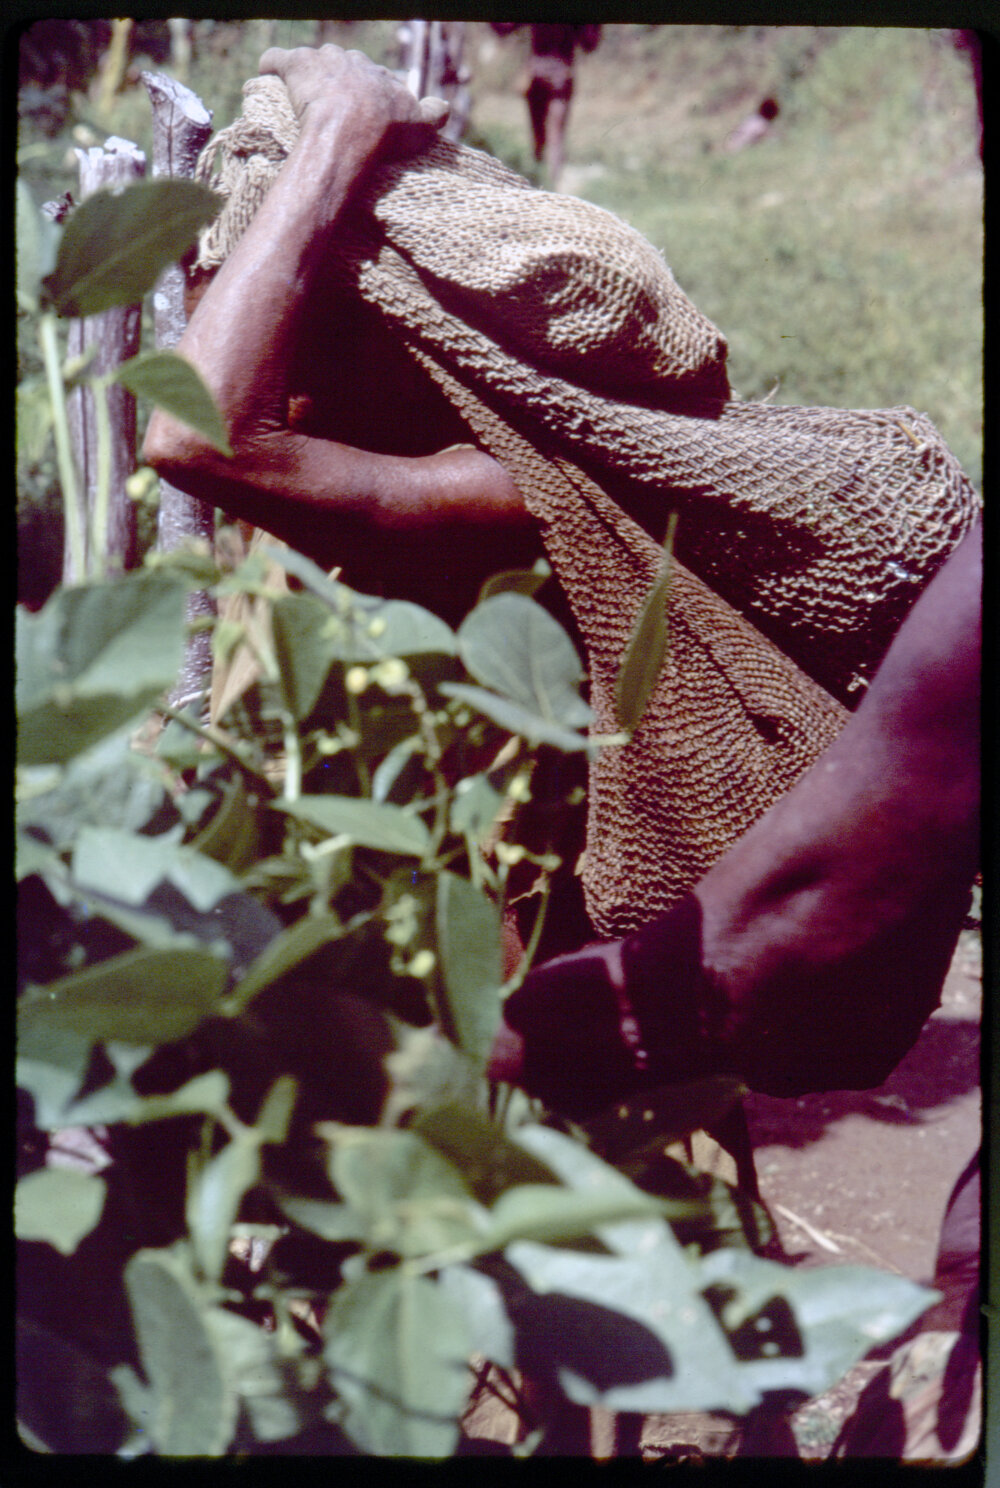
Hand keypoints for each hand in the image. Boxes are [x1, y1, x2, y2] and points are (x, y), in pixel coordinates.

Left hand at [259, 44, 448, 155]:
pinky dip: (270, 65)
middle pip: (340, 66)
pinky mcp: (294, 66)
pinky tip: (267, 76)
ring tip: (301, 99)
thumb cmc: (386, 132)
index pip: (372, 77)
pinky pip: (276, 58)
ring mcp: (321, 62)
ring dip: (306, 76)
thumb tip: (444, 108)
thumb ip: (433, 115)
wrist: (353, 130)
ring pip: (310, 61)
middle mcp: (350, 60)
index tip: (363, 113)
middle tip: (331, 110)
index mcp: (377, 73)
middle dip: (336, 82)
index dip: (367, 94)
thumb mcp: (419, 126)